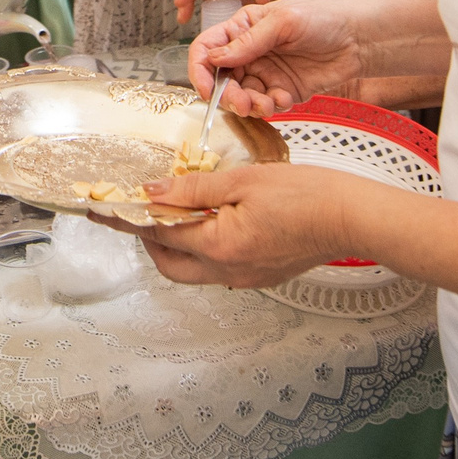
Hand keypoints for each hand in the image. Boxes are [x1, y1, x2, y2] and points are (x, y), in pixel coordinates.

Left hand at [112, 164, 366, 289]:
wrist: (352, 217)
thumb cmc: (306, 195)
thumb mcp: (242, 181)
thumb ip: (193, 190)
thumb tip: (153, 192)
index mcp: (218, 247)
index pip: (159, 234)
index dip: (130, 219)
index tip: (105, 210)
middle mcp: (227, 271)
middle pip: (169, 264)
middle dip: (149, 241)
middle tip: (141, 213)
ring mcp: (245, 277)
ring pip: (193, 270)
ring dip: (176, 247)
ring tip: (175, 214)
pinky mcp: (261, 276)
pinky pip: (218, 269)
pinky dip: (203, 249)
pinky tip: (211, 224)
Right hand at [185, 0, 366, 115]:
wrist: (360, 39)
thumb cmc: (323, 18)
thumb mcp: (283, 22)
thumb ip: (249, 42)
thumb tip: (215, 58)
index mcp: (242, 28)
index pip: (207, 48)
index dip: (200, 70)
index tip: (206, 89)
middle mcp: (249, 52)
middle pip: (222, 79)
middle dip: (228, 95)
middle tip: (242, 103)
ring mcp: (266, 72)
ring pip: (242, 96)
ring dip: (249, 105)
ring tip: (267, 104)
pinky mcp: (282, 90)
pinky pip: (266, 105)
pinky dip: (272, 107)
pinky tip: (286, 99)